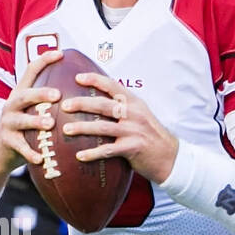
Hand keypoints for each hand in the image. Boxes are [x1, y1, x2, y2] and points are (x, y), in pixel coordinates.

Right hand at [0, 48, 63, 177]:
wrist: (0, 152)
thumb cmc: (27, 130)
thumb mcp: (34, 111)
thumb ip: (50, 102)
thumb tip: (84, 92)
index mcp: (22, 94)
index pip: (30, 71)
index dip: (44, 61)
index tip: (61, 53)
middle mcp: (12, 105)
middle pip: (24, 95)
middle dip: (40, 93)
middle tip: (57, 95)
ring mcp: (8, 123)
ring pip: (21, 120)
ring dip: (35, 121)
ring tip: (50, 124)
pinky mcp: (7, 142)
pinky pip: (20, 147)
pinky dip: (30, 153)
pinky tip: (40, 158)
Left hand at [63, 72, 179, 182]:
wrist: (171, 157)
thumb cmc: (151, 136)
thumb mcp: (141, 114)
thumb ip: (124, 106)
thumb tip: (100, 99)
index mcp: (134, 103)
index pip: (113, 86)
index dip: (95, 80)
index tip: (77, 77)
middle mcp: (133, 114)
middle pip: (103, 105)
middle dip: (81, 104)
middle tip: (64, 105)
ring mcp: (133, 131)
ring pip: (102, 127)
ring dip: (82, 128)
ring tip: (66, 130)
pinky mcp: (132, 148)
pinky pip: (108, 150)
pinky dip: (92, 153)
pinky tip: (79, 155)